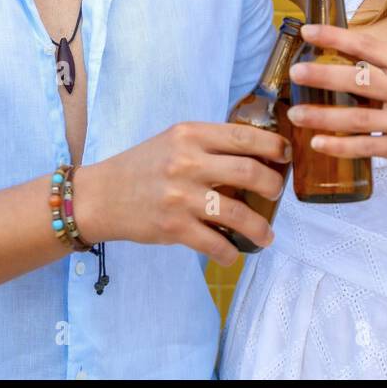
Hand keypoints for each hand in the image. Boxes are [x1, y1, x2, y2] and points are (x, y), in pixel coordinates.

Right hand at [75, 122, 290, 266]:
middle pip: (249, 172)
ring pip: (238, 213)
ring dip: (260, 228)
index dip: (273, 147)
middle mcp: (186, 162)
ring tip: (267, 234)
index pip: (243, 136)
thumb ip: (208, 144)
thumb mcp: (173, 141)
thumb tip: (256, 154)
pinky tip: (234, 253)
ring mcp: (180, 196)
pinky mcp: (173, 227)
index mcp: (189, 134)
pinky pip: (215, 244)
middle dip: (273, 186)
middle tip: (276, 194)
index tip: (285, 156)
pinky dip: (231, 252)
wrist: (101, 196)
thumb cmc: (141, 167)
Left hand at [285, 23, 386, 180]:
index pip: (368, 45)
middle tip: (295, 73)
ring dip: (323, 116)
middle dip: (324, 75)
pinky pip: (365, 146)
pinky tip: (317, 142)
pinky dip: (339, 146)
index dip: (336, 37)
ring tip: (296, 113)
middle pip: (361, 80)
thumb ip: (377, 67)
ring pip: (358, 118)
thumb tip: (330, 49)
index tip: (307, 31)